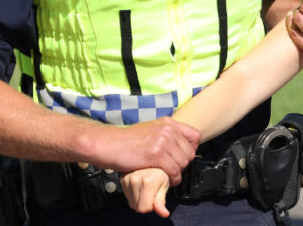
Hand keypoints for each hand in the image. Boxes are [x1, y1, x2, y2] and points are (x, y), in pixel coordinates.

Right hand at [85, 117, 199, 185]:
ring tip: (169, 176)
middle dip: (184, 164)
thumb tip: (178, 146)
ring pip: (183, 163)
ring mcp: (162, 141)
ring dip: (178, 173)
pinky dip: (172, 179)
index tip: (183, 157)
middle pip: (190, 152)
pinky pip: (174, 170)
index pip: (195, 136)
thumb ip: (165, 135)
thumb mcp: (150, 130)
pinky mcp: (155, 154)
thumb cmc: (125, 141)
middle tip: (173, 169)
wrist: (106, 144)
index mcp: (168, 122)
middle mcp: (168, 129)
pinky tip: (166, 180)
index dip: (191, 149)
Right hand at [121, 168, 170, 216]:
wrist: (154, 160)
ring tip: (147, 187)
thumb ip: (161, 202)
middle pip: (137, 207)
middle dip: (146, 203)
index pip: (144, 208)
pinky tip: (140, 185)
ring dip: (140, 199)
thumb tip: (164, 214)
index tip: (156, 197)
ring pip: (132, 203)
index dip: (152, 206)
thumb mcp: (164, 187)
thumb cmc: (162, 173)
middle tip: (152, 191)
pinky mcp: (122, 178)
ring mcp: (127, 178)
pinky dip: (135, 194)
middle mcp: (135, 179)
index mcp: (148, 181)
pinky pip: (128, 196)